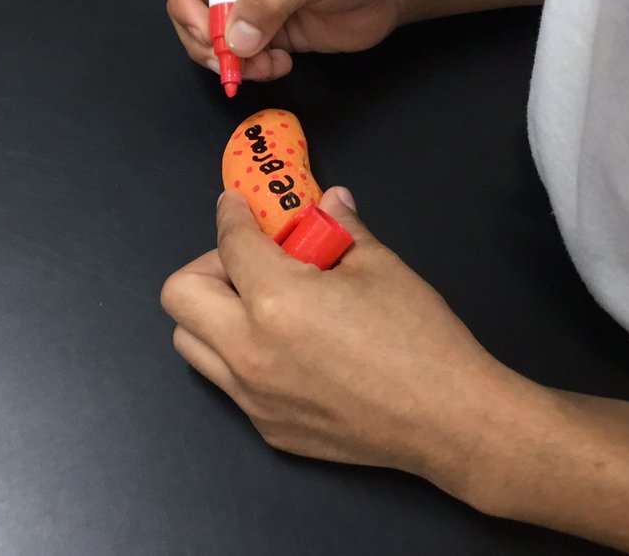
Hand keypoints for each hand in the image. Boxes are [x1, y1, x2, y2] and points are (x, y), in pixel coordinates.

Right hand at [160, 0, 402, 82]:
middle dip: (206, 40)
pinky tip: (280, 66)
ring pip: (214, 39)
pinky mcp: (270, 33)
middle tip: (231, 62)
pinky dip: (251, 68)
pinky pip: (242, 56)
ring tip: (264, 66)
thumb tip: (234, 40)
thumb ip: (267, 0)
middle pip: (191, 11)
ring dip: (230, 60)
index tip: (208, 31)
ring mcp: (252, 5)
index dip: (185, 3)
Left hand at [160, 187, 528, 494]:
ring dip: (214, 313)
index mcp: (275, 300)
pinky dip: (241, 354)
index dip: (231, 214)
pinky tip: (288, 347)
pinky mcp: (266, 428)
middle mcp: (248, 351)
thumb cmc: (419, 336)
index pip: (229, 242)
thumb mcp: (381, 266)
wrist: (448, 420)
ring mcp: (252, 396)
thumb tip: (329, 200)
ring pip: (191, 344)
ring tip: (263, 305)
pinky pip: (227, 381)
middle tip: (252, 262)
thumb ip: (341, 229)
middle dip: (209, 266)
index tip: (235, 205)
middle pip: (180, 296)